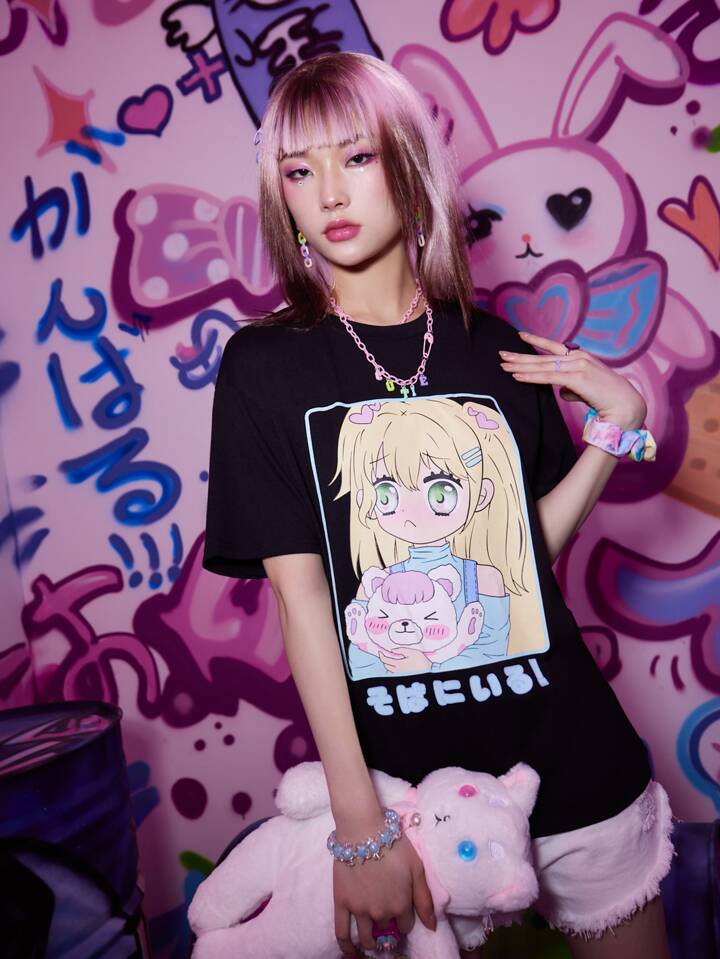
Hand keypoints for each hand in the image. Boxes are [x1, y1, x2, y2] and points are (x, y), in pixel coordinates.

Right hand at [333, 832, 435, 954]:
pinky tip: (352, 952)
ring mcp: (360, 910)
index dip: (405, 919)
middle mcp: (381, 912)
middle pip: (387, 929)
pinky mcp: (342, 903)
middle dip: (389, 926)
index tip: (402, 911)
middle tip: (387, 918)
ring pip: (367, 938)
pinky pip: (342, 933)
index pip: (406, 925)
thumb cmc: (393, 844)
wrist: (363, 829)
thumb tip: (432, 926)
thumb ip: (425, 899)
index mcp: (401, 905)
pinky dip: (347, 947)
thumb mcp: (417, 868)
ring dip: (372, 942)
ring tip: (373, 939)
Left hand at [378, 648, 431, 672]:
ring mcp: (400, 674)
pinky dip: (392, 668)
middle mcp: (398, 671)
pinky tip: (396, 665)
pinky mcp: (403, 676)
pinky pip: (394, 673)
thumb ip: (401, 650)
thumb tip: (393, 650)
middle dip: (384, 659)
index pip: (385, 660)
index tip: (380, 652)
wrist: (428, 671)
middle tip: (385, 654)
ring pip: (389, 670)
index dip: (381, 655)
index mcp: (399, 664)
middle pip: (386, 666)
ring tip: (390, 659)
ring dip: (387, 664)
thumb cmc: (421, 661)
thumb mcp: (412, 652)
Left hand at [499, 332, 646, 429]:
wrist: (626, 406)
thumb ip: (573, 388)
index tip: (521, 335)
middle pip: (543, 357)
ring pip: (542, 366)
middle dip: (521, 356)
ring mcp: (577, 366)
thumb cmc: (608, 399)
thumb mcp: (587, 389)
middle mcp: (578, 358)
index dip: (537, 341)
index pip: (554, 347)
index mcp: (582, 357)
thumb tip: (562, 391)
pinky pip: (548, 377)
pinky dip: (531, 377)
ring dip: (521, 366)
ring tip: (504, 365)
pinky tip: (517, 376)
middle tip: (502, 354)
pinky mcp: (576, 378)